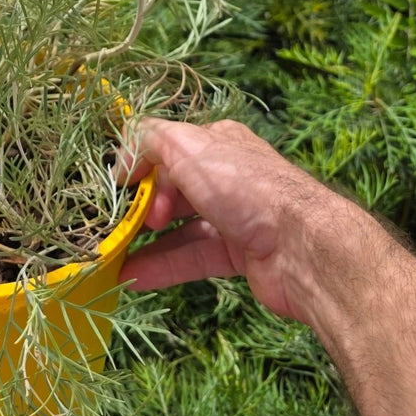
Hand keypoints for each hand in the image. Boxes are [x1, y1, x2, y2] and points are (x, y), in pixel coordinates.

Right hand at [118, 118, 367, 324]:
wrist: (301, 245)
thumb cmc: (243, 186)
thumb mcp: (188, 145)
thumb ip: (148, 140)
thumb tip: (122, 160)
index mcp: (218, 142)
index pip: (168, 148)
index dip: (141, 166)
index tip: (120, 187)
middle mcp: (226, 177)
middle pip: (172, 188)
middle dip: (145, 205)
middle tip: (131, 223)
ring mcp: (233, 217)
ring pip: (180, 227)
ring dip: (146, 242)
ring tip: (113, 257)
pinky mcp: (237, 255)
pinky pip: (193, 257)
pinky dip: (164, 266)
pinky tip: (134, 276)